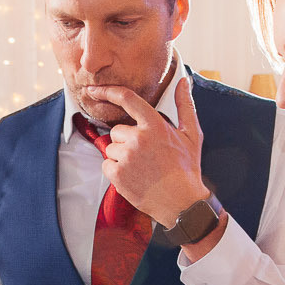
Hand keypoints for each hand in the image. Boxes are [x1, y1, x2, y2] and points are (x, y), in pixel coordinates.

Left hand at [100, 81, 209, 227]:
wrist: (181, 203)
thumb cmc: (187, 168)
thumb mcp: (191, 134)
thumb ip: (185, 105)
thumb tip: (183, 81)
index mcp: (155, 125)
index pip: (126, 98)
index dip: (107, 91)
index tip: (92, 90)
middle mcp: (138, 138)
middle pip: (117, 131)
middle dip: (127, 141)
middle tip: (146, 156)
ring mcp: (126, 157)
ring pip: (111, 148)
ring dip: (121, 156)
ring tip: (142, 168)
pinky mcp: (117, 175)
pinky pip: (106, 165)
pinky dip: (115, 171)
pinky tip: (134, 176)